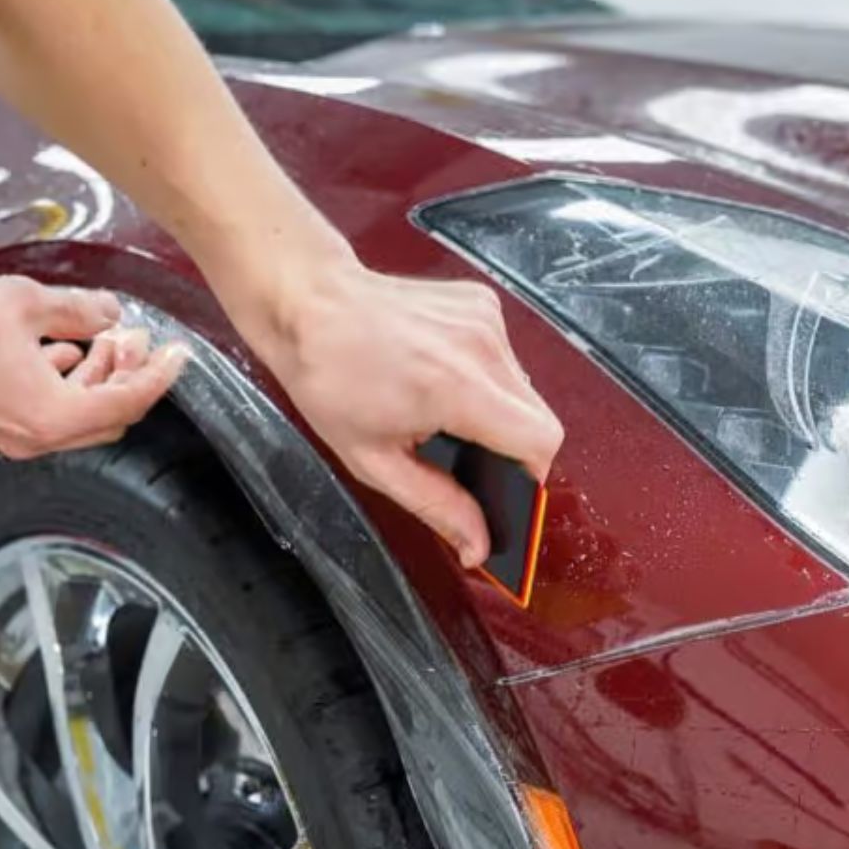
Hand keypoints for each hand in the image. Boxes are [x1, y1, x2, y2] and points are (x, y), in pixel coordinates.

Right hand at [0, 273, 185, 457]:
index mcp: (53, 415)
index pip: (129, 400)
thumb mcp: (26, 301)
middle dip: (129, 375)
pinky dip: (68, 381)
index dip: (160, 374)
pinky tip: (65, 348)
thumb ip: (80, 309)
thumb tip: (111, 312)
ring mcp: (16, 434)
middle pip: (110, 415)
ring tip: (102, 335)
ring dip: (99, 376)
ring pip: (81, 413)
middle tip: (135, 336)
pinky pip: (51, 409)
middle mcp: (38, 436)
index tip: (178, 351)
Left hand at [235, 254, 563, 567]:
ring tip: (442, 407)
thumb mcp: (375, 461)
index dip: (528, 475)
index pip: (540, 441)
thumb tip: (477, 545)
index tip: (502, 487)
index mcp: (456, 388)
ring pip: (525, 387)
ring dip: (497, 409)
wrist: (309, 305)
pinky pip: (506, 356)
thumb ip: (438, 507)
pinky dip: (485, 376)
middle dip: (510, 446)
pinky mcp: (483, 303)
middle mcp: (481, 346)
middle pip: (538, 417)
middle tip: (463, 451)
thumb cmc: (329, 377)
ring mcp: (486, 319)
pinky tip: (441, 373)